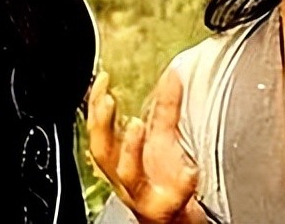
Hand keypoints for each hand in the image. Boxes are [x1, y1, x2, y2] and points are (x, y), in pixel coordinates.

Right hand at [87, 70, 203, 223]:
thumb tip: (171, 75)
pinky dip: (181, 184)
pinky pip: (171, 198)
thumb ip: (166, 108)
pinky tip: (190, 171)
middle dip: (101, 125)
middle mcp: (126, 178)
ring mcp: (144, 195)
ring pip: (128, 175)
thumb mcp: (164, 141)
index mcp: (120, 159)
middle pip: (103, 152)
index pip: (99, 130)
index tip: (101, 81)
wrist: (176, 219)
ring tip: (138, 126)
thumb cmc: (165, 182)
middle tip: (107, 101)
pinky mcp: (166, 210)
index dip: (95, 105)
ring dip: (129, 149)